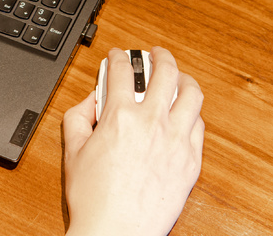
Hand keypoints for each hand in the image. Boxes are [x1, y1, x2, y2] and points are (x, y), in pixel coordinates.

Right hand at [63, 47, 204, 235]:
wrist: (116, 232)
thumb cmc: (94, 198)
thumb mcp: (73, 150)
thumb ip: (78, 116)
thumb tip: (91, 100)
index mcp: (120, 116)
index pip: (121, 70)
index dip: (118, 56)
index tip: (118, 56)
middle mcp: (152, 122)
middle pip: (165, 70)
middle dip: (159, 55)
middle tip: (155, 54)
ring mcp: (176, 140)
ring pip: (192, 93)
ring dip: (184, 78)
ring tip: (178, 77)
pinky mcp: (191, 160)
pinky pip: (199, 125)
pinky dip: (192, 113)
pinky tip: (185, 113)